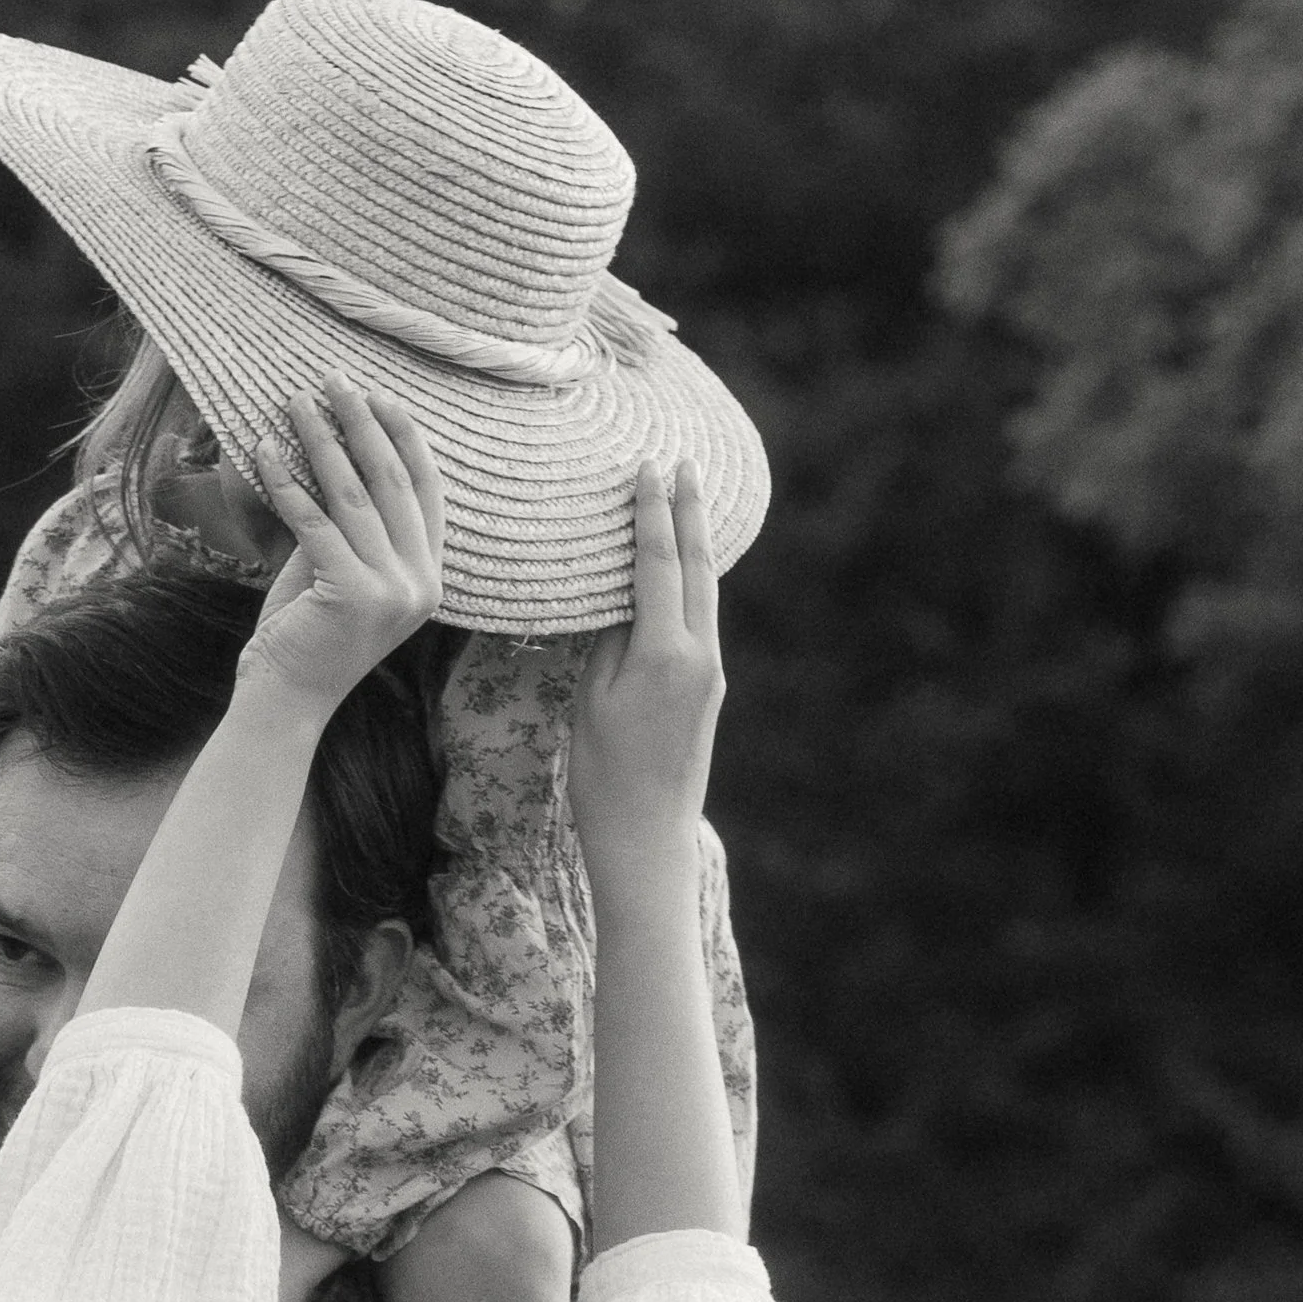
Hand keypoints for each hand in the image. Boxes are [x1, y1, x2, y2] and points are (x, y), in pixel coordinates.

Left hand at [243, 377, 442, 720]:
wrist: (286, 699)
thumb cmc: (306, 635)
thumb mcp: (338, 572)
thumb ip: (348, 526)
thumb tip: (332, 455)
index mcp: (430, 578)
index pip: (426, 490)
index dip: (404, 437)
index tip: (378, 397)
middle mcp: (421, 584)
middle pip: (393, 481)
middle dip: (362, 423)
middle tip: (335, 379)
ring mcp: (391, 592)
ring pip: (354, 494)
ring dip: (322, 440)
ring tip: (297, 401)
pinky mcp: (351, 595)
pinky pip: (314, 521)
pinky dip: (286, 481)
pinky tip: (264, 450)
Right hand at [567, 457, 723, 866]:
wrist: (647, 837)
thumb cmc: (603, 776)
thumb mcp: (592, 701)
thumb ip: (610, 642)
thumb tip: (623, 600)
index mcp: (664, 652)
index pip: (658, 564)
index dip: (652, 513)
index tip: (649, 469)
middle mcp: (699, 656)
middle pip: (698, 568)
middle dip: (690, 514)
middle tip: (686, 464)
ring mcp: (710, 675)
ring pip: (706, 594)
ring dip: (696, 546)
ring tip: (689, 505)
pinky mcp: (709, 692)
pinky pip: (703, 623)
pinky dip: (694, 586)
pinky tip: (686, 574)